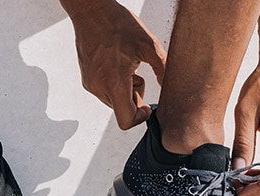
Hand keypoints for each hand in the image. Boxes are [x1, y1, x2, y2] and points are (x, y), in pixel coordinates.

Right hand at [62, 1, 165, 129]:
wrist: (91, 12)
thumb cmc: (117, 24)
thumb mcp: (148, 44)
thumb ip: (163, 68)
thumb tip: (172, 86)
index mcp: (114, 82)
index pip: (126, 119)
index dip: (140, 118)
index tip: (148, 108)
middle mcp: (99, 87)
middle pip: (121, 109)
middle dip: (134, 96)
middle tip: (138, 73)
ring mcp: (90, 84)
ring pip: (114, 100)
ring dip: (125, 89)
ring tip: (127, 65)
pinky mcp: (87, 79)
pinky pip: (104, 91)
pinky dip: (114, 83)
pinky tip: (117, 63)